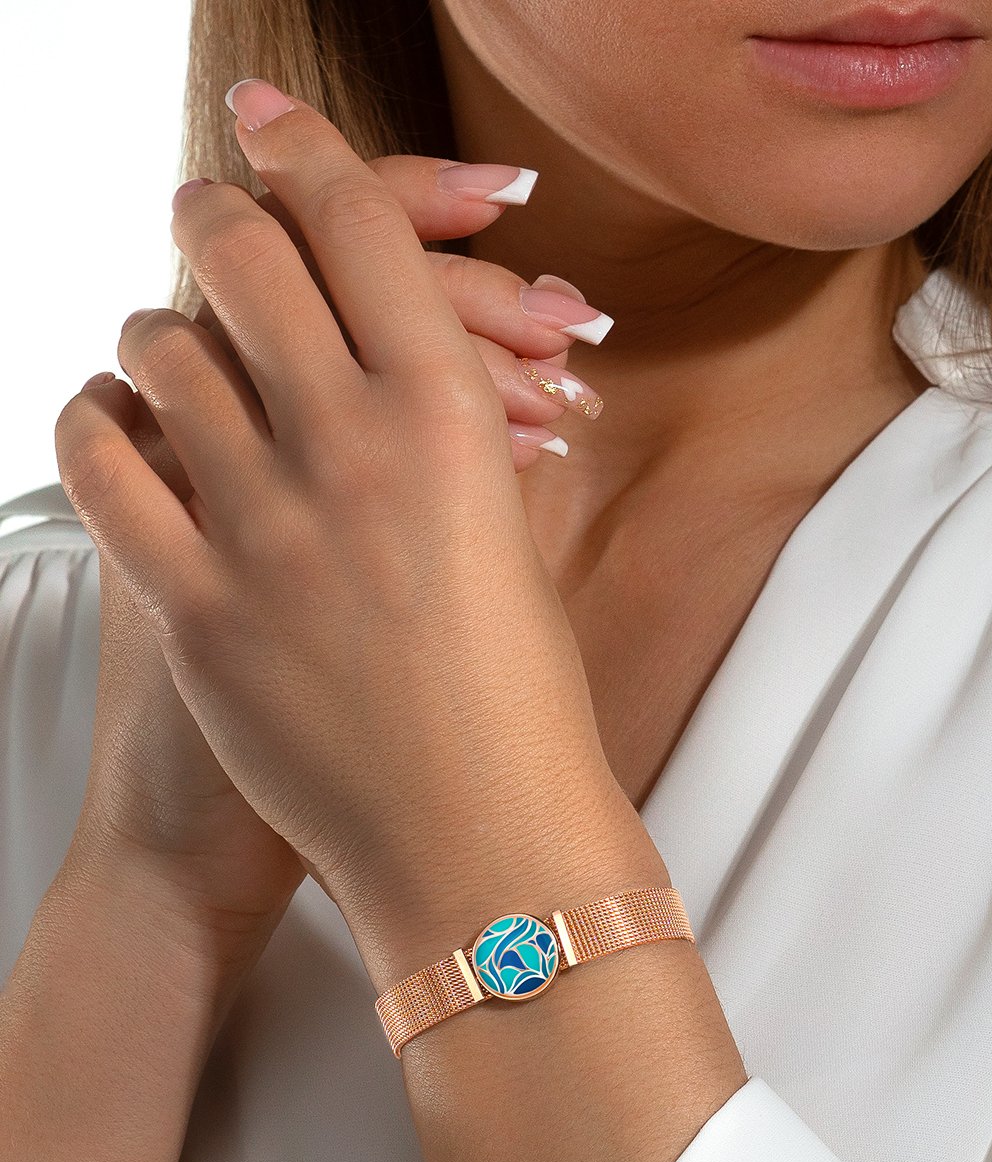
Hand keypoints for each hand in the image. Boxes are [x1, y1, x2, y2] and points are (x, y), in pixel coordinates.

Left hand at [57, 79, 662, 993]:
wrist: (482, 842)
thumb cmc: (521, 700)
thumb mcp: (512, 538)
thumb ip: (453, 437)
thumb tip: (419, 363)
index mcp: (452, 419)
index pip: (358, 226)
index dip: (310, 149)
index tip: (271, 118)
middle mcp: (350, 450)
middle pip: (243, 253)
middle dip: (223, 212)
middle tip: (217, 216)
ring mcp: (260, 528)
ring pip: (160, 345)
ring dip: (165, 324)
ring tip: (181, 342)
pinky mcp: (193, 609)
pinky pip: (100, 462)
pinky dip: (100, 418)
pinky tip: (121, 420)